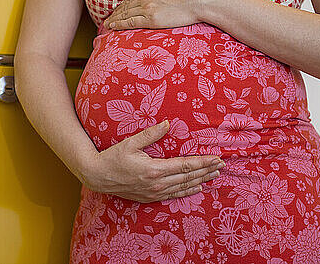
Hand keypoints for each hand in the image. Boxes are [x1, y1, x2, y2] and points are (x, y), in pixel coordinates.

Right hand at [81, 120, 224, 202]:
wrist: (97, 177)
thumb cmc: (112, 157)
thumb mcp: (130, 143)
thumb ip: (151, 134)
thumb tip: (167, 123)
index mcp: (154, 169)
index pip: (185, 165)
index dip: (203, 162)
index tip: (216, 158)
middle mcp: (157, 183)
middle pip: (188, 177)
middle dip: (207, 171)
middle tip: (222, 166)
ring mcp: (154, 192)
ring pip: (184, 187)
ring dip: (201, 181)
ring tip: (214, 176)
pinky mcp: (150, 197)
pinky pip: (174, 195)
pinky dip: (187, 191)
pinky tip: (197, 187)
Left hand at [102, 0, 222, 30]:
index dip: (125, 2)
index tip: (120, 7)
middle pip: (127, 4)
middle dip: (117, 11)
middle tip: (109, 16)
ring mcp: (147, 6)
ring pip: (126, 13)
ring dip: (115, 18)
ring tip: (107, 23)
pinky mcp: (151, 19)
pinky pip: (130, 22)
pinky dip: (119, 24)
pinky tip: (112, 26)